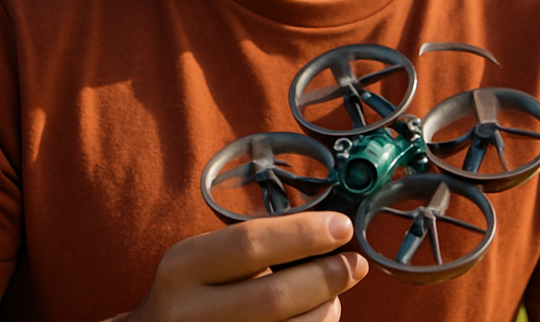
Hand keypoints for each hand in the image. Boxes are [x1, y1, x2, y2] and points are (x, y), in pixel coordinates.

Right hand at [127, 211, 368, 321]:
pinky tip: (317, 315)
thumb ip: (251, 248)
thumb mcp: (203, 260)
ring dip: (325, 311)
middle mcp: (191, 313)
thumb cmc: (192, 292)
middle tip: (355, 263)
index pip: (250, 243)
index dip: (303, 233)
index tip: (342, 226)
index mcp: (184, 267)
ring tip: (335, 294)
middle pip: (275, 296)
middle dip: (326, 277)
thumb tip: (322, 233)